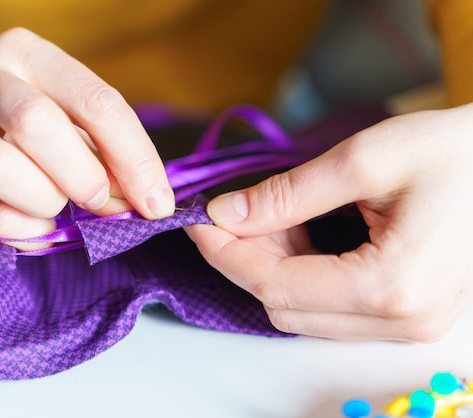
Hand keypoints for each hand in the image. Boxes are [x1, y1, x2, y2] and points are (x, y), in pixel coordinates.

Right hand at [0, 28, 173, 241]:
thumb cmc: (7, 128)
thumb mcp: (58, 119)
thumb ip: (100, 152)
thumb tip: (141, 201)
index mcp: (28, 53)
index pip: (96, 101)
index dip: (135, 158)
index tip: (156, 205)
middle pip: (39, 125)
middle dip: (84, 177)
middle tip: (99, 204)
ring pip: (1, 168)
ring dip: (45, 202)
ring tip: (54, 207)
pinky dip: (20, 228)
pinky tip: (33, 226)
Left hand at [186, 104, 472, 340]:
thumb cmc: (454, 153)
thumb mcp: (364, 159)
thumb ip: (287, 194)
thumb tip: (227, 214)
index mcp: (390, 286)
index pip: (274, 285)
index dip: (226, 253)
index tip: (198, 220)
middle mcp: (399, 321)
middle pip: (284, 307)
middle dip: (245, 261)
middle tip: (231, 213)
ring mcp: (407, 325)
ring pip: (304, 313)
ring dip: (272, 269)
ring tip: (267, 220)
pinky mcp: (407, 315)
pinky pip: (331, 309)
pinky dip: (301, 277)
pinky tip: (298, 237)